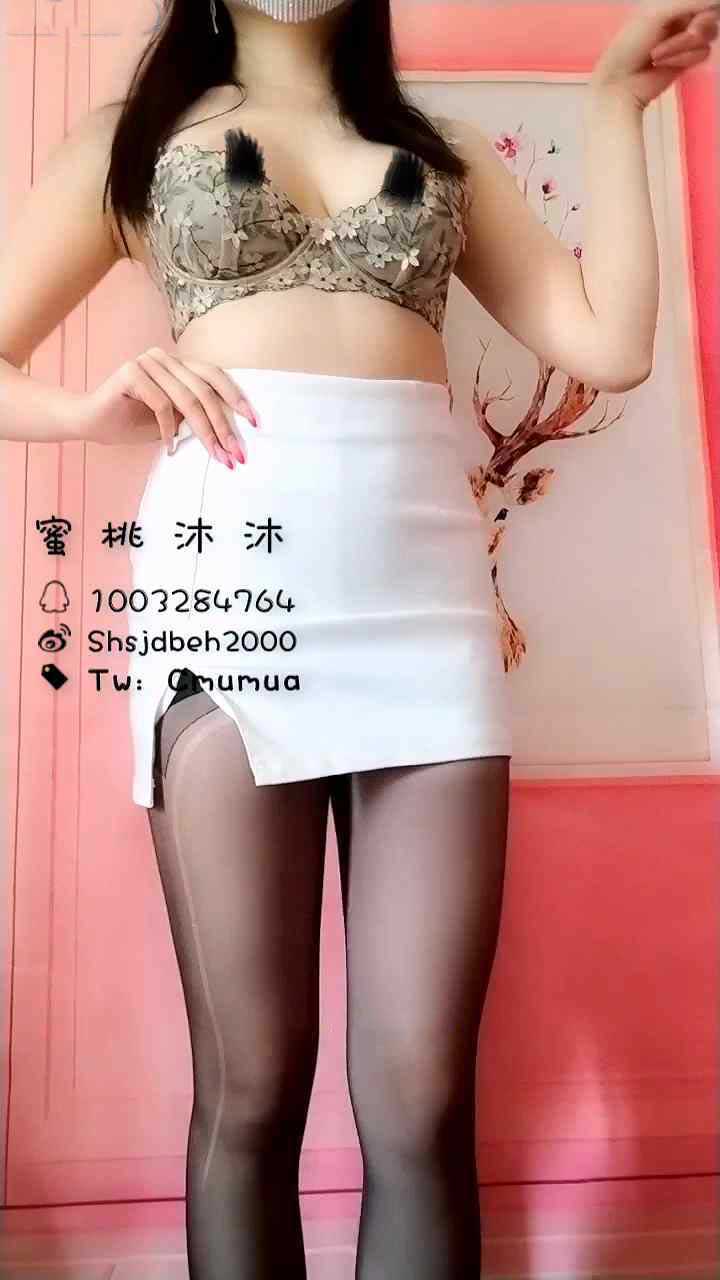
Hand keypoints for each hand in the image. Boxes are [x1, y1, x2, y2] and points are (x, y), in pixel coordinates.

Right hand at [70, 347, 258, 465]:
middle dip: (224, 426)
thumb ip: (197, 415)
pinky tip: (169, 447)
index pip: (215, 377)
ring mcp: (148, 361)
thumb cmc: (133, 423)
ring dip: (205, 433)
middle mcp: (165, 357)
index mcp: (179, 364)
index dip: (237, 399)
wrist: (91, 423)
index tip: (254, 424)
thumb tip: (232, 432)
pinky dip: (169, 430)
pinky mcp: (131, 372)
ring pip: (187, 399)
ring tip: (216, 456)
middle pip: (205, 391)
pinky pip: (161, 404)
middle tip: (235, 453)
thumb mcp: (174, 420)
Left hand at [590, 0, 719, 109]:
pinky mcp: (688, 61)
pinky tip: (665, 65)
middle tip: (683, 35)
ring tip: (658, 55)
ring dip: (683, 46)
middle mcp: (682, 18)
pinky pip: (703, 53)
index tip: (693, 17)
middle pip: (711, 16)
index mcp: (673, 3)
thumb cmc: (630, 45)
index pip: (704, 0)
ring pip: (709, 35)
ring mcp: (686, 40)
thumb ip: (688, 2)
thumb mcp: (657, 14)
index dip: (704, 7)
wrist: (620, 83)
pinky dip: (684, 60)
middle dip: (696, 28)